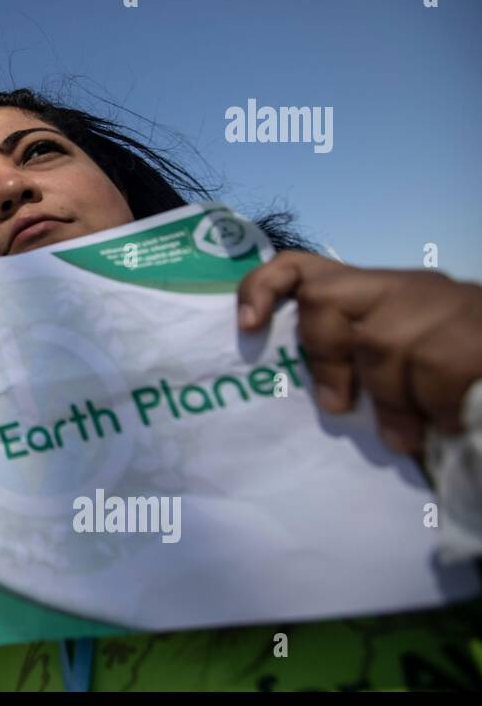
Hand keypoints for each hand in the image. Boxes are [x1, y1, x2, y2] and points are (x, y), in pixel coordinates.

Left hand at [238, 250, 481, 454]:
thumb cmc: (464, 357)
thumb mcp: (406, 348)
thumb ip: (361, 352)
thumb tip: (320, 395)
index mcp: (379, 288)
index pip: (301, 268)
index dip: (263, 289)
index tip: (246, 327)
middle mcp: (405, 285)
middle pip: (328, 304)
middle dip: (325, 359)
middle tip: (337, 406)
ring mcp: (441, 305)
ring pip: (383, 352)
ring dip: (394, 405)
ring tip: (404, 437)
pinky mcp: (471, 340)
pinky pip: (434, 381)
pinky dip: (436, 412)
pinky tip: (448, 423)